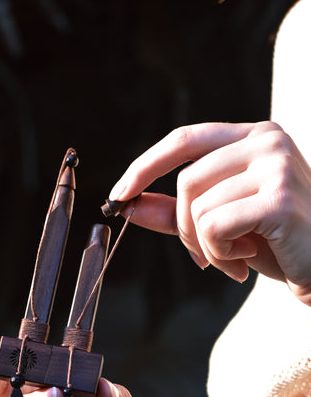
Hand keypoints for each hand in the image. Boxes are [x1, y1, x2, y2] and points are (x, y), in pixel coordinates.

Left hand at [109, 121, 310, 305]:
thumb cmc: (277, 243)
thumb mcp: (220, 223)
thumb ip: (176, 211)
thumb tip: (129, 203)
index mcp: (254, 137)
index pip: (184, 138)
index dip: (145, 166)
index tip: (118, 195)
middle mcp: (268, 141)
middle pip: (186, 180)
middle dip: (184, 228)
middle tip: (204, 255)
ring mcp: (276, 166)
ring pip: (198, 207)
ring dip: (206, 246)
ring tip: (236, 257)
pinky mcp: (278, 199)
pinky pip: (214, 227)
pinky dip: (221, 254)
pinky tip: (249, 259)